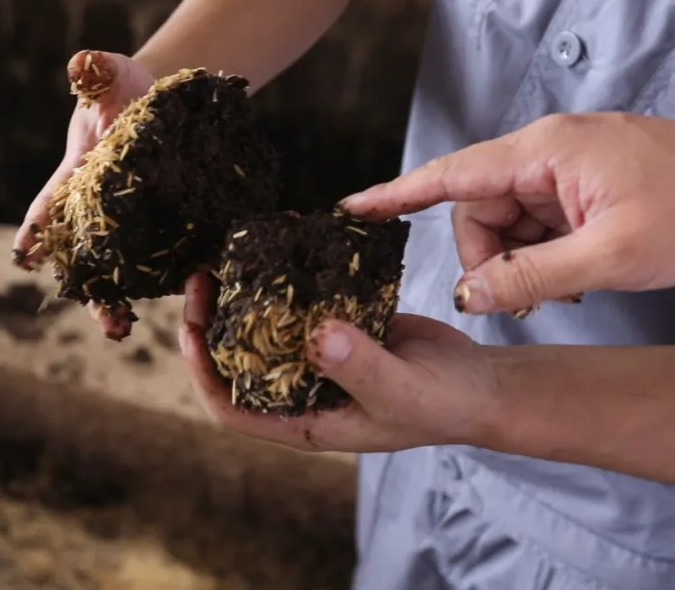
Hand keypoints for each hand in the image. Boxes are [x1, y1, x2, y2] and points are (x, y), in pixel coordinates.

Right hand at [12, 51, 156, 339]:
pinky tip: (169, 305)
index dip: (36, 232)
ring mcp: (127, 223)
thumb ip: (94, 70)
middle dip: (80, 285)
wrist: (168, 99)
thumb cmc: (126, 87)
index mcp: (74, 180)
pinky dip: (161, 283)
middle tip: (88, 315)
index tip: (25, 256)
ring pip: (114, 269)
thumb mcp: (110, 74)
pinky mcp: (161, 228)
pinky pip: (157, 260)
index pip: (48, 208)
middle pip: (79, 255)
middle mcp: (96, 210)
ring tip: (119, 329)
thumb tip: (81, 62)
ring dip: (112, 300)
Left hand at [177, 273, 500, 451]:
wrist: (482, 383)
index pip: (231, 409)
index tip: (192, 332)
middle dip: (211, 324)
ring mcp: (316, 359)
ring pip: (262, 330)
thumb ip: (358, 366)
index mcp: (303, 421)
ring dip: (241, 299)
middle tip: (201, 279)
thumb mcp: (400, 391)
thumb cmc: (443, 403)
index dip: (203, 374)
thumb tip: (314, 335)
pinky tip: (274, 254)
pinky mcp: (336, 328)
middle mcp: (301, 391)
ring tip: (224, 260)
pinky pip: (299, 307)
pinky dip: (283, 284)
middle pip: (236, 362)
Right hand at [342, 113, 674, 314]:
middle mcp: (546, 152)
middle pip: (479, 209)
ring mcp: (566, 167)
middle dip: (488, 259)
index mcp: (543, 153)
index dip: (395, 196)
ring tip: (559, 292)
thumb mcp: (610, 255)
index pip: (449, 175)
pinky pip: (539, 221)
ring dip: (520, 262)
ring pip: (508, 221)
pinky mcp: (583, 184)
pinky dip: (544, 254)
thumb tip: (468, 296)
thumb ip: (530, 277)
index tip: (352, 210)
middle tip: (520, 302)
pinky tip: (572, 276)